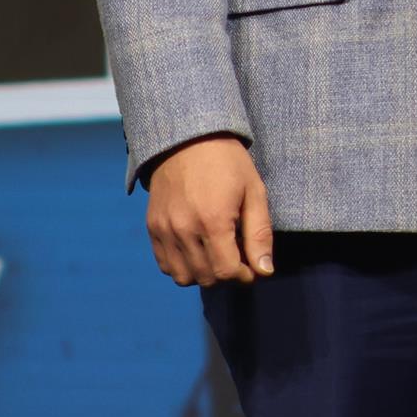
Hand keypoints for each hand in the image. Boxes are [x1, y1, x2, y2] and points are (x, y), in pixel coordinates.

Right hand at [143, 135, 273, 286]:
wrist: (187, 138)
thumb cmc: (227, 162)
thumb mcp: (254, 192)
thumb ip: (259, 234)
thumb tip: (264, 271)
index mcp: (213, 220)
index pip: (227, 271)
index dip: (244, 275)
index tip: (251, 266)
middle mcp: (184, 229)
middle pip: (206, 277)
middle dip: (226, 274)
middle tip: (236, 257)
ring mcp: (164, 229)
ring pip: (183, 277)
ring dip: (203, 273)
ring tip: (215, 254)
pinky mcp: (152, 227)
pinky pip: (165, 265)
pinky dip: (181, 266)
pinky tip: (196, 250)